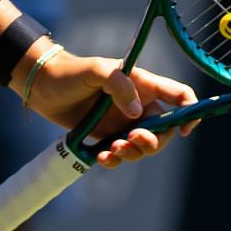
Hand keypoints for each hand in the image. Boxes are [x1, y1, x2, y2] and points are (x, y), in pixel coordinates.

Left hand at [24, 49, 198, 168]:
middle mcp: (138, 104)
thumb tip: (137, 114)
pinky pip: (120, 155)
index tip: (183, 130)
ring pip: (143, 147)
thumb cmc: (70, 72)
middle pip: (163, 130)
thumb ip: (119, 85)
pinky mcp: (106, 136)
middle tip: (132, 140)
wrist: (41, 86)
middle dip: (153, 142)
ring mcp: (123, 122)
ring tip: (111, 150)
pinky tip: (101, 157)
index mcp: (143, 84)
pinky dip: (114, 160)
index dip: (189, 112)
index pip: (178, 96)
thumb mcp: (97, 70)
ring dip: (132, 153)